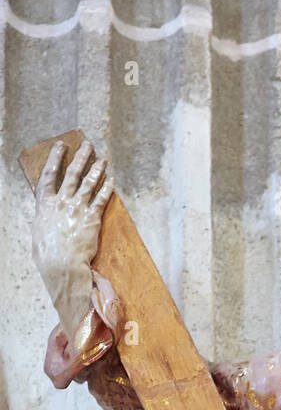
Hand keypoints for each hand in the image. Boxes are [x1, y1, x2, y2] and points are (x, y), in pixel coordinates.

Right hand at [32, 140, 113, 338]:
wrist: (63, 265)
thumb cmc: (48, 254)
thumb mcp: (39, 232)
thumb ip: (44, 219)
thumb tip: (45, 216)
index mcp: (45, 205)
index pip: (49, 175)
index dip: (54, 159)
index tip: (60, 146)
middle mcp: (61, 202)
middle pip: (72, 174)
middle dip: (80, 157)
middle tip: (88, 144)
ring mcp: (77, 209)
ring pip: (88, 183)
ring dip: (97, 169)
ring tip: (103, 159)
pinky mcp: (92, 218)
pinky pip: (101, 199)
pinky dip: (107, 188)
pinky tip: (112, 179)